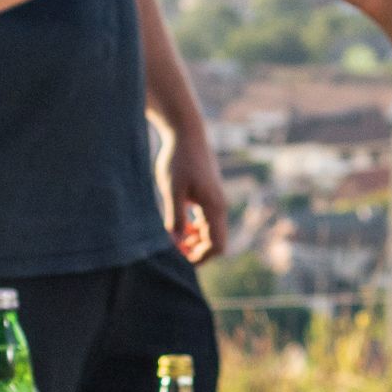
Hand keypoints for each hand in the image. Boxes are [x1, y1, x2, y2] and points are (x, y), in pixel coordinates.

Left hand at [162, 139, 232, 262]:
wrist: (187, 134)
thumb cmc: (178, 159)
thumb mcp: (172, 189)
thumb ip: (175, 216)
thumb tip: (176, 241)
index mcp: (214, 207)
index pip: (217, 245)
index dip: (200, 257)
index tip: (180, 256)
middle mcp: (219, 206)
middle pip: (216, 241)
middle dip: (197, 250)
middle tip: (173, 249)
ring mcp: (216, 201)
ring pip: (211, 232)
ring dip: (195, 240)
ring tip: (174, 238)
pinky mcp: (209, 196)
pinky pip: (207, 221)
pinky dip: (195, 228)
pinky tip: (180, 225)